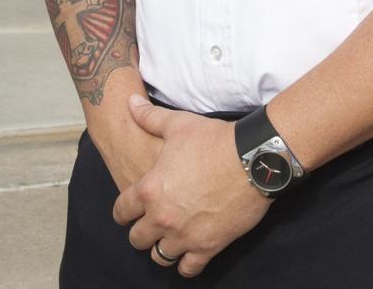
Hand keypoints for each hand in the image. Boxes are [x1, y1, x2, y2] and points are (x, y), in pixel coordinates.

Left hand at [113, 96, 271, 277]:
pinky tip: (189, 252)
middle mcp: (162, 218)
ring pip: (159, 257)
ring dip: (161, 248)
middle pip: (137, 239)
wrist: (252, 159)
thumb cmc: (213, 139)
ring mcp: (185, 236)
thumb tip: (130, 102)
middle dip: (141, 231)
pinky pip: (188, 269)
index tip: (129, 210)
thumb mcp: (178, 124)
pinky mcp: (208, 247)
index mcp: (150, 190)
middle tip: (150, 224)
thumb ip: (149, 117)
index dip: (123, 210)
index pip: (121, 211)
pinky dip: (186, 264)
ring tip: (168, 238)